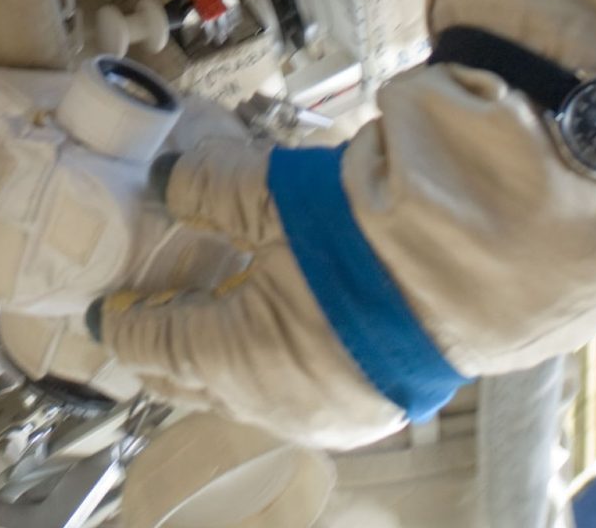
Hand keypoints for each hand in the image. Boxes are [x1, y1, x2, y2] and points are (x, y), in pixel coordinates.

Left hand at [88, 141, 420, 450]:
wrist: (490, 260)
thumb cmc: (377, 232)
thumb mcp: (276, 195)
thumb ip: (208, 187)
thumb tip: (165, 179)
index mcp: (236, 362)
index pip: (153, 348)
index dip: (122, 322)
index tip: (105, 305)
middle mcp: (273, 405)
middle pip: (192, 381)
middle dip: (161, 345)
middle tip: (143, 309)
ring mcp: (326, 416)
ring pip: (243, 394)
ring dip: (215, 357)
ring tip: (203, 311)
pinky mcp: (369, 409)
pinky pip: (290, 396)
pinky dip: (264, 364)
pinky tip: (269, 329)